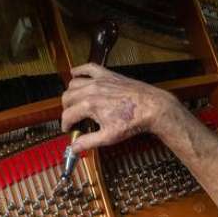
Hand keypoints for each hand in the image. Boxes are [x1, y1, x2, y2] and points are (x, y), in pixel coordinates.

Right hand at [60, 63, 180, 151]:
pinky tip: (75, 73)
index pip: (67, 115)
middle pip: (67, 98)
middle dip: (66, 110)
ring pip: (73, 83)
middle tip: (73, 119)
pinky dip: (79, 70)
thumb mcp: (108, 137)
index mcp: (90, 105)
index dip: (65, 125)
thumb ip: (88, 142)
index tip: (69, 130)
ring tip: (75, 103)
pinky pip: (89, 67)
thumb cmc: (133, 121)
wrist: (152, 107)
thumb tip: (74, 148)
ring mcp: (99, 80)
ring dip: (70, 93)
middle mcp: (91, 90)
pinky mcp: (108, 75)